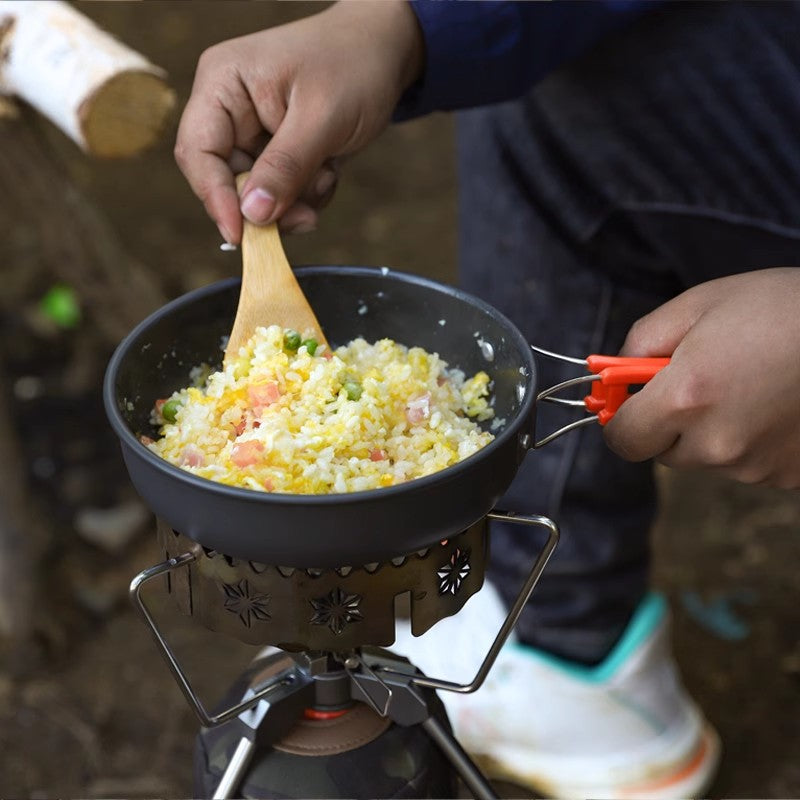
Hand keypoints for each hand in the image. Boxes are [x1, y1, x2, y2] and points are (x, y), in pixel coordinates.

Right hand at [174, 1, 423, 242]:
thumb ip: (285, 167)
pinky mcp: (277, 153)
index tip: (239, 236)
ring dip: (295, 200)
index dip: (214, 198)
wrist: (387, 50)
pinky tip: (329, 170)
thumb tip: (252, 215)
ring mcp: (253, 133)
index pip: (198, 151)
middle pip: (227, 181)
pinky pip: (282, 193)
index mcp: (223, 84)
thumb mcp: (322, 118)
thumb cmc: (354, 65)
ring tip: (327, 174)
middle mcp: (230, 110)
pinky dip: (307, 194)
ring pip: (258, 195)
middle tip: (305, 217)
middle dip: (268, 205)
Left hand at [603, 268, 799, 489]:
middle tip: (699, 380)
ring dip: (711, 431)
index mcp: (686, 399)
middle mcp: (718, 443)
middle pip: (663, 452)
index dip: (621, 420)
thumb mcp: (698, 305)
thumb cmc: (782, 307)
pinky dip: (749, 441)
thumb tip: (613, 375)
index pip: (623, 440)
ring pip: (705, 458)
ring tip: (748, 384)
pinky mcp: (787, 476)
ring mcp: (756, 465)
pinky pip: (746, 464)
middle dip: (668, 422)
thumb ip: (640, 342)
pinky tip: (774, 404)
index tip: (629, 402)